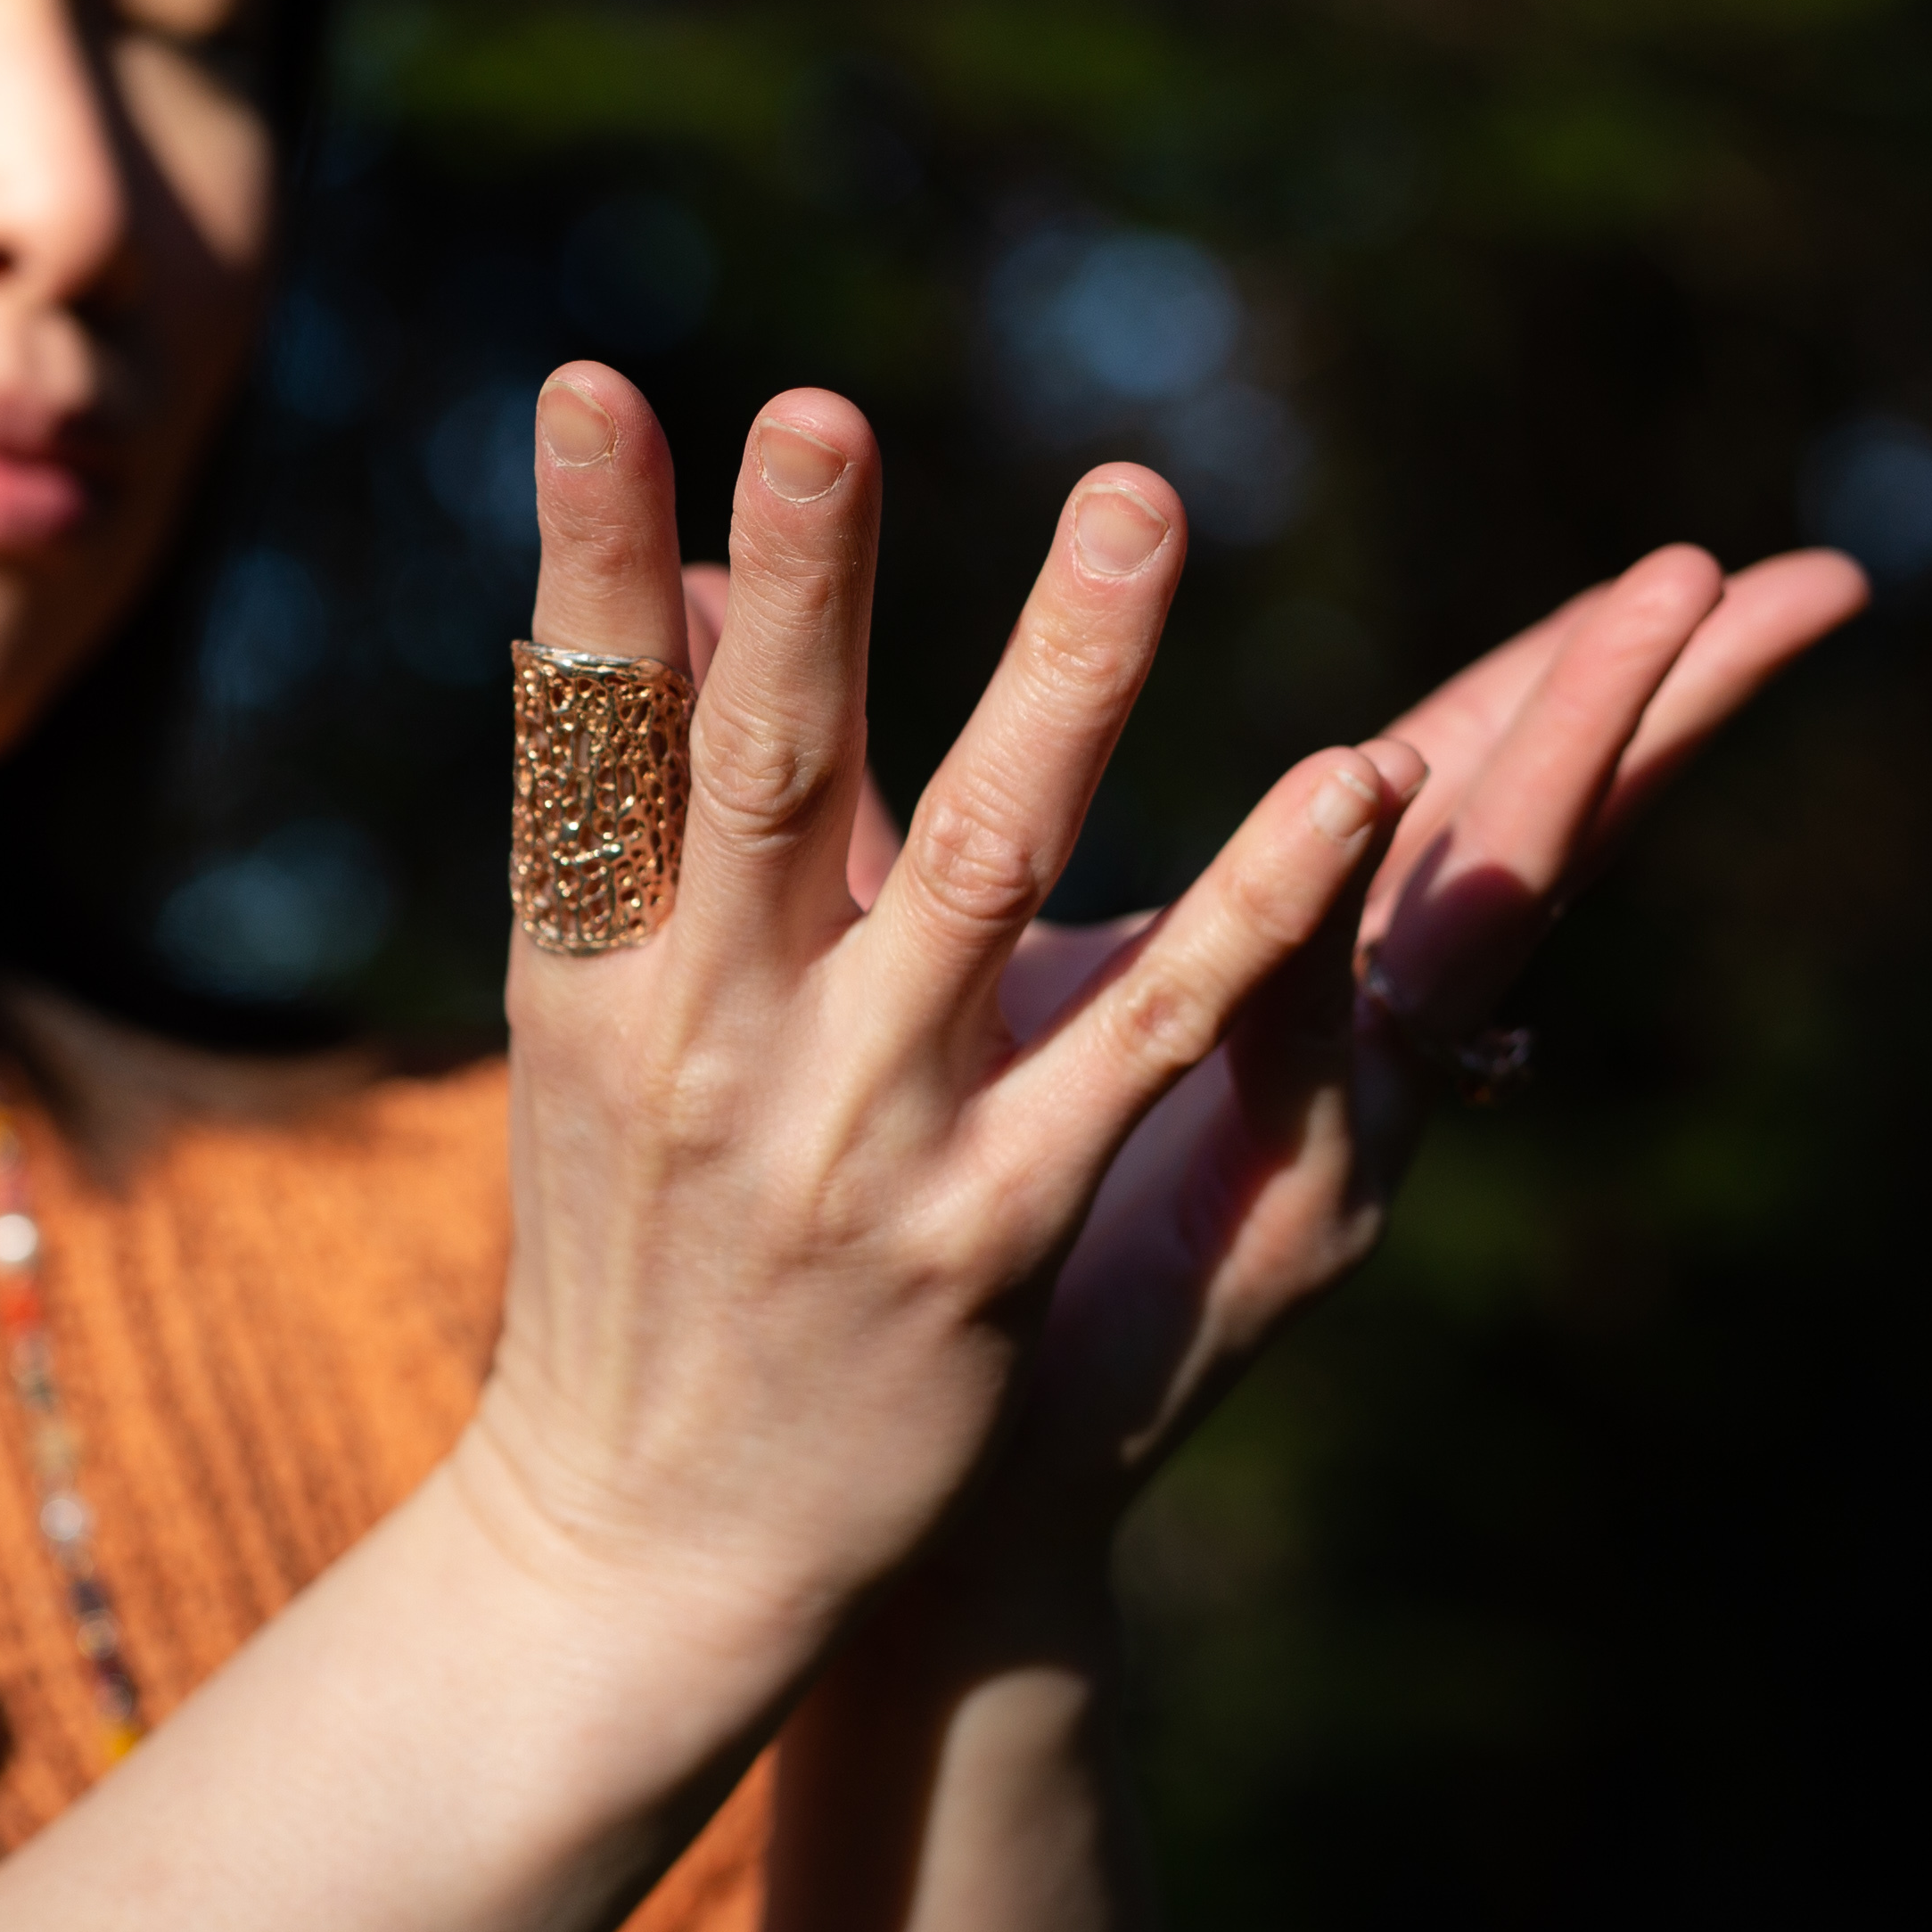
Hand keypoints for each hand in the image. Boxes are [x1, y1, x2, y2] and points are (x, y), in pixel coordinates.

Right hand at [462, 366, 1421, 1680]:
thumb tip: (629, 581)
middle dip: (799, 592)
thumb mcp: (585, 1024)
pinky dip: (1247, 914)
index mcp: (595, 972)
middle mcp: (709, 1040)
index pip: (586, 732)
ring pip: (978, 879)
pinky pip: (1141, 1052)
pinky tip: (1350, 783)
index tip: (590, 382)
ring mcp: (856, 1138)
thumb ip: (618, 804)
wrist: (638, 1549)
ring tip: (1136, 505)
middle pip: (760, 781)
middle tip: (824, 411)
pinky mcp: (992, 1237)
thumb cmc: (619, 1250)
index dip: (580, 558)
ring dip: (1062, 686)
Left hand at [976, 544, 1868, 1533]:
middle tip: (1760, 575)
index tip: (1688, 557)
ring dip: (1561, 765)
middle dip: (1643, 697)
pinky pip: (1305, 1053)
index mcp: (1290, 966)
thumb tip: (744, 610)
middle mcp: (1353, 1052)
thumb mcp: (904, 975)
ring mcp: (1336, 1141)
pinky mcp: (1265, 1232)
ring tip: (1658, 633)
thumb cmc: (903, 1211)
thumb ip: (885, 807)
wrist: (916, 1488)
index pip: (1453, 780)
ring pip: (1470, 922)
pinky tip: (1364, 802)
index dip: (1563, 667)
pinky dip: (1331, 929)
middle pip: (1526, 834)